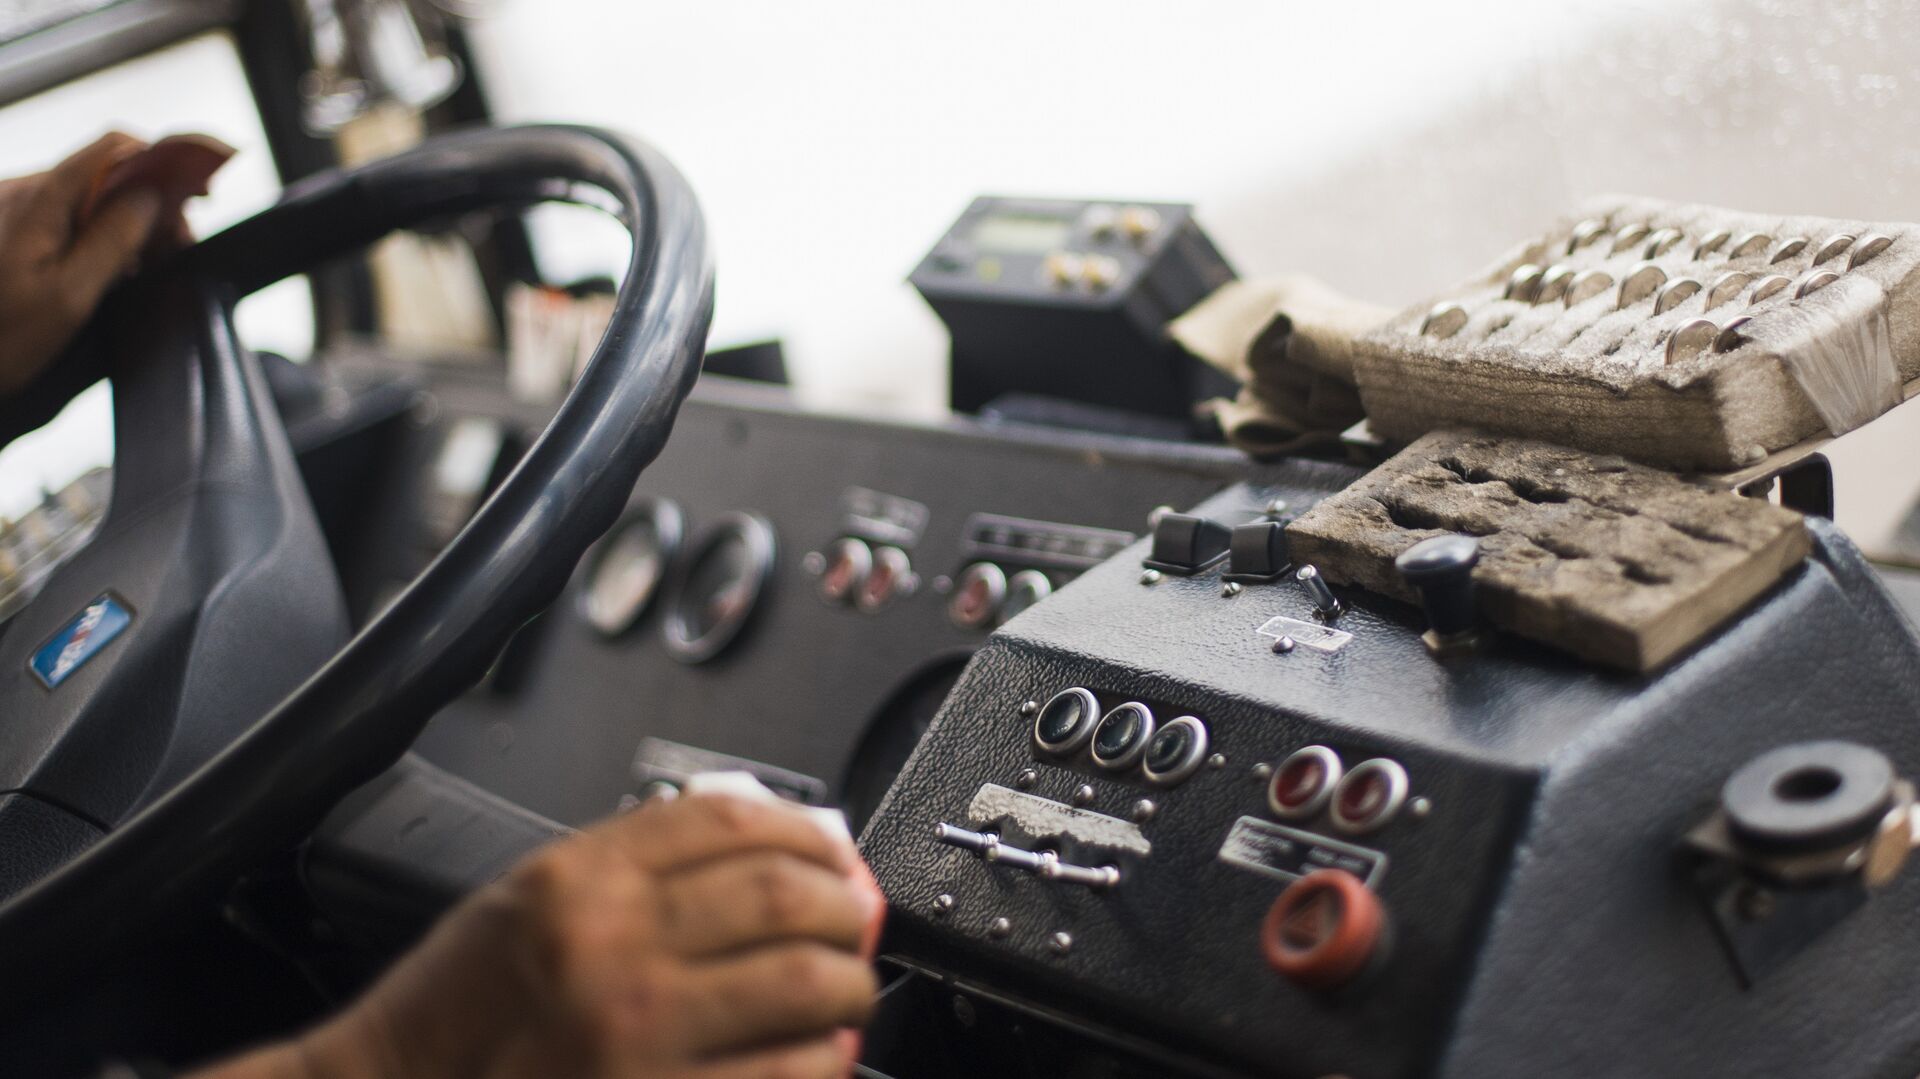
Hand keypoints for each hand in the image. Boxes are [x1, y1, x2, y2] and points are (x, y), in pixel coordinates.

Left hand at [0, 133, 161, 395]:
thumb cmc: (3, 337)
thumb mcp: (70, 296)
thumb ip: (113, 241)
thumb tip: (152, 197)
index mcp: (35, 201)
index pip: (112, 151)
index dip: (162, 163)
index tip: (197, 194)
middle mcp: (22, 191)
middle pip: (105, 174)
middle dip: (150, 204)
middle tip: (175, 249)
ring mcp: (16, 207)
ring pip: (91, 196)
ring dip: (128, 223)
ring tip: (145, 265)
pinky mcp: (15, 225)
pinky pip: (71, 215)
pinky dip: (102, 233)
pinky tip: (113, 267)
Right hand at [202, 793, 883, 1077]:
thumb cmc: (450, 1022)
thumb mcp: (522, 905)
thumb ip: (628, 869)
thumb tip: (758, 854)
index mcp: (577, 883)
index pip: (729, 821)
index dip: (805, 829)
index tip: (831, 849)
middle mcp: (610, 949)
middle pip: (782, 893)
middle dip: (843, 903)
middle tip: (855, 917)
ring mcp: (638, 1035)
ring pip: (801, 981)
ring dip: (847, 980)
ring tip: (846, 985)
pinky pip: (784, 1072)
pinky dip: (822, 1057)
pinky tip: (820, 1051)